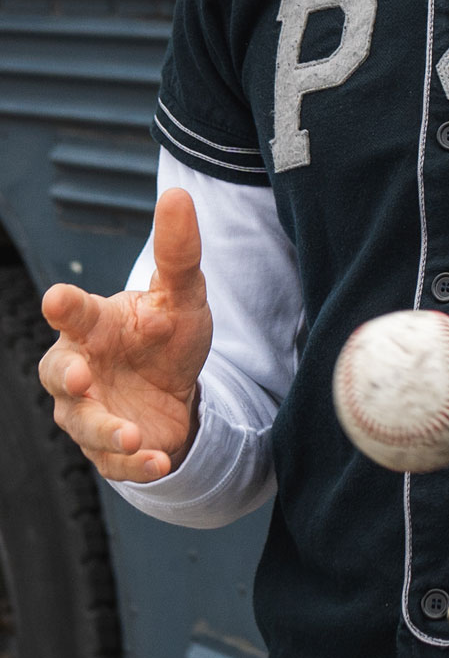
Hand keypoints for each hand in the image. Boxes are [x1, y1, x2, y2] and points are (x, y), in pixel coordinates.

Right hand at [39, 188, 211, 482]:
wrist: (178, 392)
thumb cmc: (166, 335)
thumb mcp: (183, 296)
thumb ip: (178, 252)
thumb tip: (178, 193)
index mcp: (94, 326)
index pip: (72, 314)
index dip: (64, 307)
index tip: (56, 299)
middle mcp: (81, 368)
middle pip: (59, 374)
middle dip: (67, 377)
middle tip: (83, 376)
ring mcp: (90, 412)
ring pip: (82, 424)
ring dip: (105, 430)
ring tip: (131, 433)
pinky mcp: (109, 450)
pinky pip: (114, 463)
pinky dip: (135, 464)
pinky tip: (157, 459)